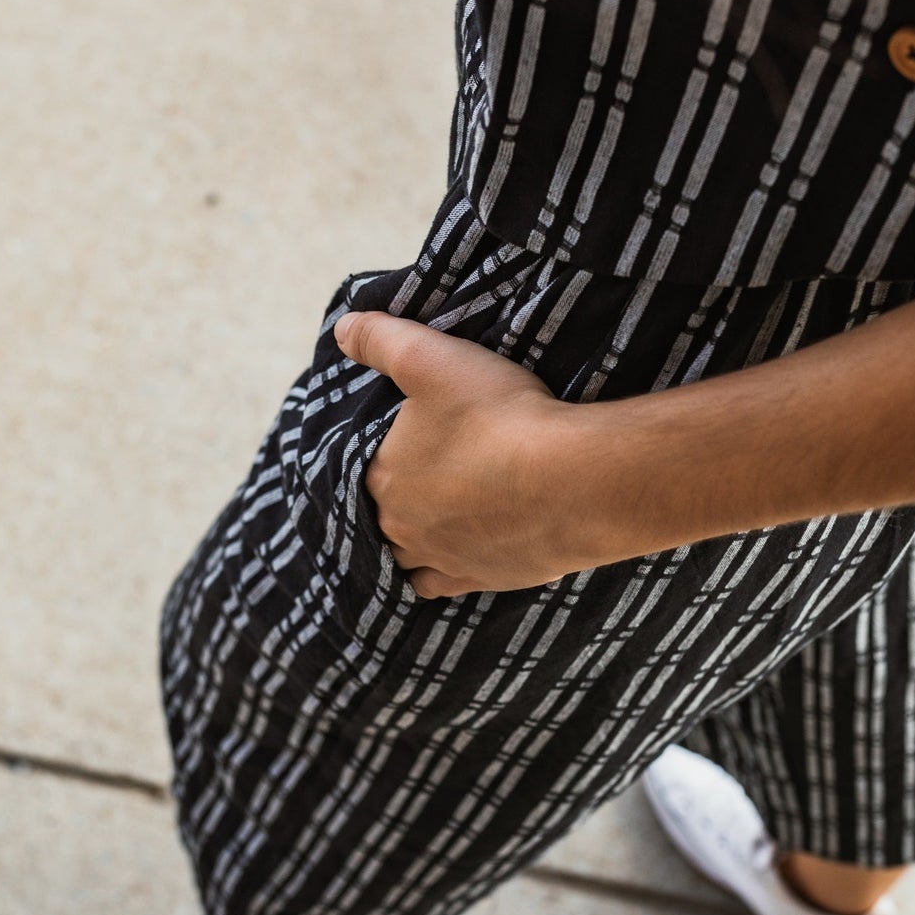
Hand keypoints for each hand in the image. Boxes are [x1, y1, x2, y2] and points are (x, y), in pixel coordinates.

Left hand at [334, 311, 587, 597]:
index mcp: (381, 476)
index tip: (416, 432)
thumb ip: (380, 338)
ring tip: (434, 512)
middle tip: (434, 465)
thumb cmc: (500, 415)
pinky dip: (438, 570)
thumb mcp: (432, 357)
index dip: (389, 446)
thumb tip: (342, 329)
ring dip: (412, 535)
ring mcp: (440, 559)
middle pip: (385, 509)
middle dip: (402, 491)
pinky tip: (451, 553)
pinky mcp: (479, 579)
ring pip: (405, 553)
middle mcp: (400, 527)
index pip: (366, 463)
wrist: (573, 480)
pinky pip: (439, 585)